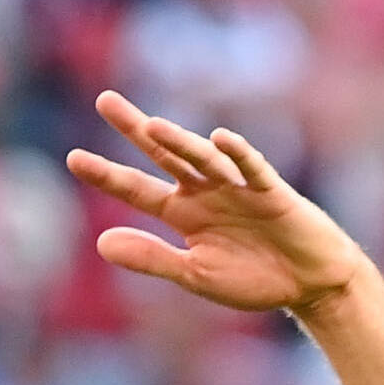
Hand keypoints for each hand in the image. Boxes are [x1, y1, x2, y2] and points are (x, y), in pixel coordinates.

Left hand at [66, 92, 372, 317]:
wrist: (310, 284)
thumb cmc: (254, 279)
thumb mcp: (195, 274)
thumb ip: (152, 258)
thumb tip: (100, 243)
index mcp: (184, 214)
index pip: (138, 189)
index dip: (107, 174)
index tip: (73, 158)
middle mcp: (205, 192)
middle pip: (164, 155)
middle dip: (136, 129)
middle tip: (105, 100)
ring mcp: (237, 188)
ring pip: (203, 159)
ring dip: (180, 143)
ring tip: (152, 127)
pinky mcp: (271, 193)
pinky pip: (252, 169)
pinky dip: (238, 155)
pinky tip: (221, 139)